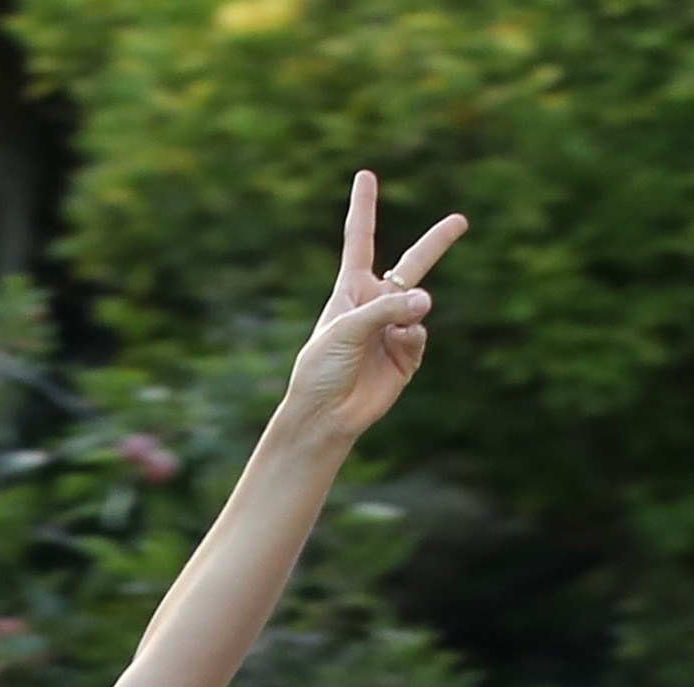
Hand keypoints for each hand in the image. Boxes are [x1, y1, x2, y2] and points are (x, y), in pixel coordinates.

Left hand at [283, 170, 465, 446]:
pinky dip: (412, 339)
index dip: (364, 208)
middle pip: (412, 264)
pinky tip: (398, 348)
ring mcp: (393, 329)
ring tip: (395, 333)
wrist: (325, 416)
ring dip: (410, 313)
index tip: (365, 176)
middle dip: (437, 243)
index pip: (360, 239)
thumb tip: (427, 302)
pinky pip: (420, 335)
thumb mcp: (346, 328)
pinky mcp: (407, 356)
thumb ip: (386, 309)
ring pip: (419, 304)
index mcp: (351, 289)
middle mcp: (375, 304)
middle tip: (460, 221)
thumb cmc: (322, 369)